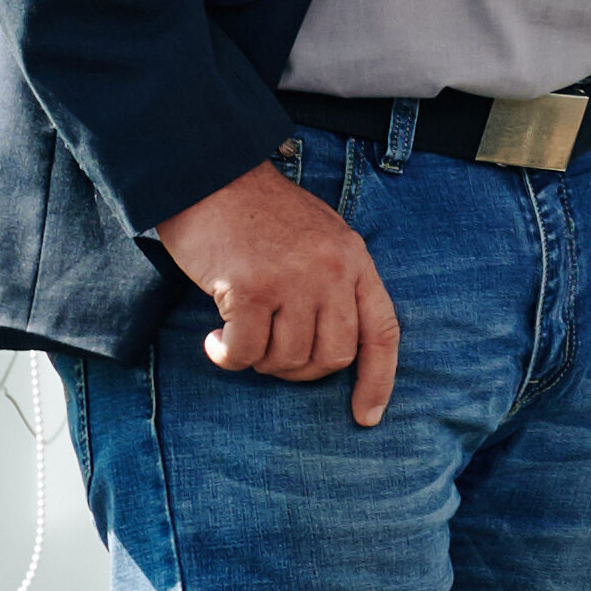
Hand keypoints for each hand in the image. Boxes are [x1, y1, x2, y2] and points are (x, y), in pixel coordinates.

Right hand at [159, 164, 399, 425]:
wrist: (209, 174)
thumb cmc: (259, 212)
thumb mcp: (319, 237)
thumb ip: (334, 283)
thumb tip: (333, 349)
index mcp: (354, 258)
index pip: (382, 332)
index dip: (378, 380)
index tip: (366, 416)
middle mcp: (331, 271)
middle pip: (331, 357)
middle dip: (299, 371)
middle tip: (269, 353)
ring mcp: (292, 280)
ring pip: (286, 359)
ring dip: (258, 360)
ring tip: (239, 334)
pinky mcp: (250, 289)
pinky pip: (244, 353)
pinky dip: (226, 356)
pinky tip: (214, 338)